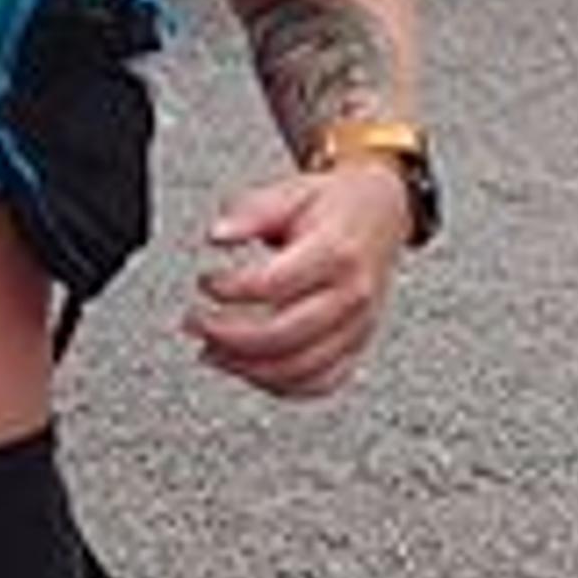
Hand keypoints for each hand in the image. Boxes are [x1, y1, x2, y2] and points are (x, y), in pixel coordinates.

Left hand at [187, 154, 411, 401]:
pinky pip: (320, 383)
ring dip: (245, 367)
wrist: (382, 214)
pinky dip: (278, 386)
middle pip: (283, 335)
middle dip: (227, 336)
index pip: (274, 284)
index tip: (205, 281)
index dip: (230, 288)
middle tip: (195, 322)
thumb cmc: (336, 206)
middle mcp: (352, 295)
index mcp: (336, 252)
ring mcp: (357, 326)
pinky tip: (247, 369)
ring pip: (298, 369)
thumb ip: (250, 213)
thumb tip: (217, 235)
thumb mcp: (291, 192)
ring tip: (211, 350)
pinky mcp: (356, 346)